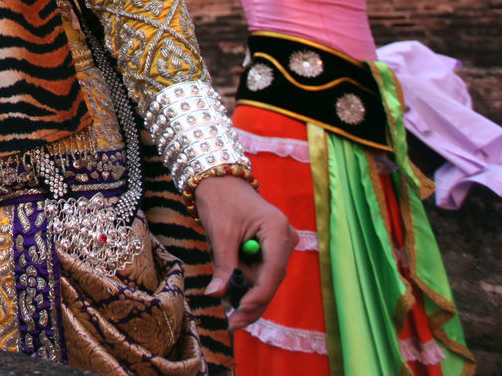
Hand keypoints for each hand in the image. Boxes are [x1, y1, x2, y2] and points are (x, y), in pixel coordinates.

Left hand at [193, 175, 295, 330]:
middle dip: (251, 301)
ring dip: (247, 292)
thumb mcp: (220, 234)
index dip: (257, 296)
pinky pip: (262, 271)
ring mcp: (281, 243)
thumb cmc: (220, 200)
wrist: (218, 180)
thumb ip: (223, 267)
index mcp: (277, 229)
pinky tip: (233, 294)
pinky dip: (247, 282)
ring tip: (227, 308)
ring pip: (266, 279)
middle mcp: (285, 237)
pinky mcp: (272, 247)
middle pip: (272, 280)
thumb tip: (216, 296)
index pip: (273, 272)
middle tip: (232, 322)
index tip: (239, 313)